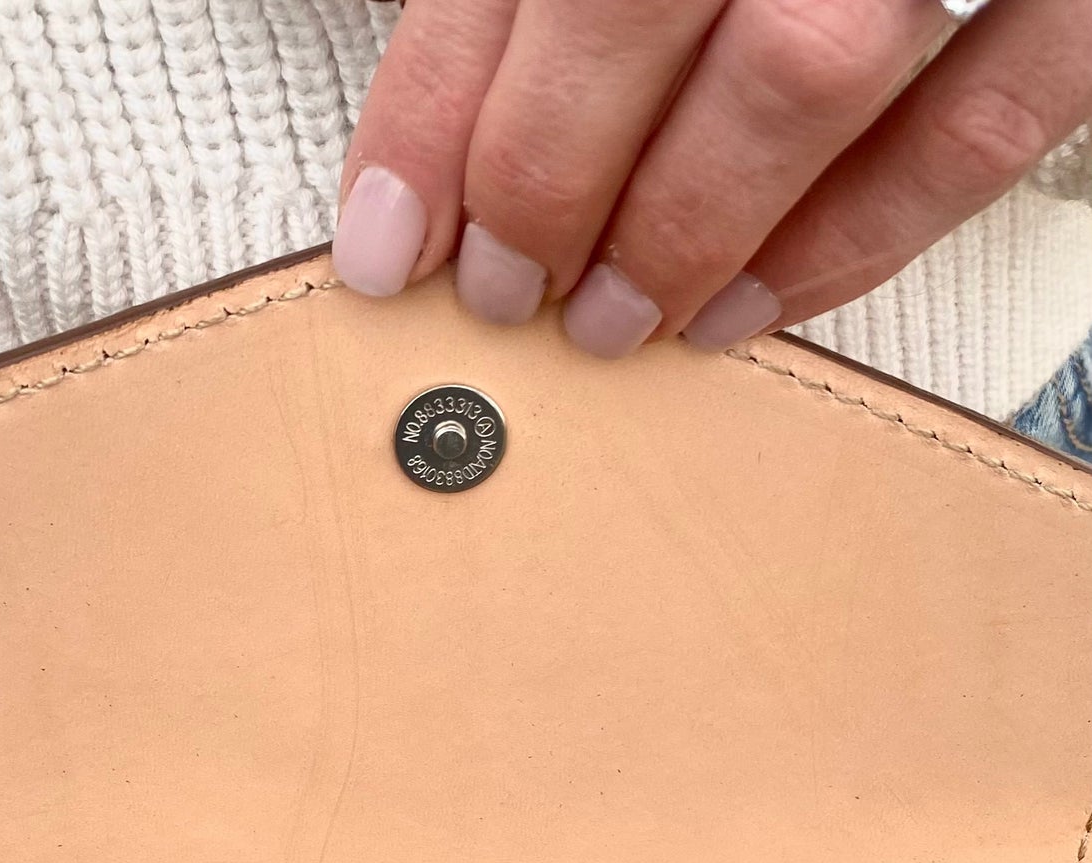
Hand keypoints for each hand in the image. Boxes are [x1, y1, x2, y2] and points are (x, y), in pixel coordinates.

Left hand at [334, 0, 1091, 351]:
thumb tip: (434, 144)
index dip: (437, 117)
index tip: (389, 242)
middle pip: (638, 6)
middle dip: (549, 184)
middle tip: (508, 292)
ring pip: (805, 78)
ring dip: (686, 232)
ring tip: (613, 323)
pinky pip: (980, 121)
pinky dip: (861, 237)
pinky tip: (753, 306)